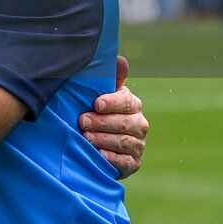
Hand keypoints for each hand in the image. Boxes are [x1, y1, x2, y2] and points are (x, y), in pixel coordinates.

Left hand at [79, 56, 147, 178]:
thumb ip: (111, 78)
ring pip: (124, 142)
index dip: (111, 103)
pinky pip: (126, 161)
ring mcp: (138, 145)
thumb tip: (121, 60)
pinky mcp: (134, 163)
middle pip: (124, 123)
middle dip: (102, 122)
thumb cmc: (98, 113)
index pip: (126, 102)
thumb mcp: (101, 95)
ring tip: (86, 138)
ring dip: (104, 139)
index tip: (96, 103)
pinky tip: (99, 154)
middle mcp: (139, 124)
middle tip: (82, 122)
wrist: (99, 143)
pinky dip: (112, 158)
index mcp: (132, 104)